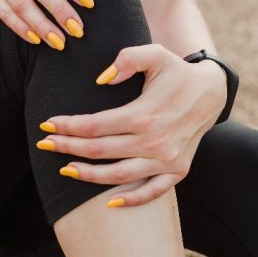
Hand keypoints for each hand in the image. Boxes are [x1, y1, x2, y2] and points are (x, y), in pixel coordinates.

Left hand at [36, 44, 227, 207]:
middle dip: (68, 148)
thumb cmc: (176, 72)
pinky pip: (152, 193)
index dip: (68, 126)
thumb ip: (128, 59)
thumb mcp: (156, 54)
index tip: (47, 125)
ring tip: (65, 170)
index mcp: (145, 114)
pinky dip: (131, 200)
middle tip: (45, 145)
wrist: (212, 92)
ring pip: (119, 176)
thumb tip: (100, 79)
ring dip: (88, 175)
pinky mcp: (178, 171)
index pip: (95, 125)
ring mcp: (167, 160)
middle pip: (100, 151)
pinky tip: (109, 202)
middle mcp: (155, 142)